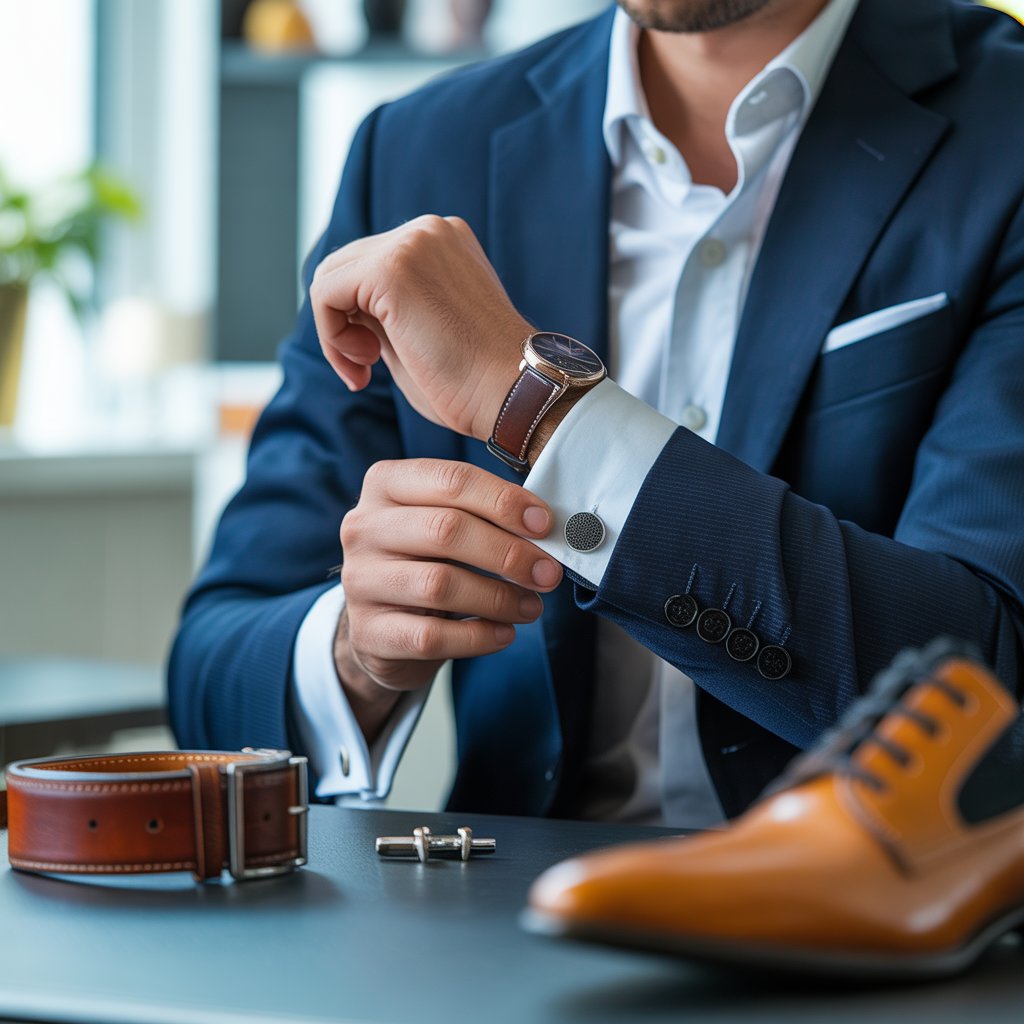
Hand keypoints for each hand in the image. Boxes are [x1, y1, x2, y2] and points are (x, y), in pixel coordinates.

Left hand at [310, 215, 530, 440]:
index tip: (373, 364)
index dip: (355, 318)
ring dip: (334, 332)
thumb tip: (339, 308)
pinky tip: (365, 365)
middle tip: (365, 371)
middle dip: (341, 323)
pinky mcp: (392, 267)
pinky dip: (331, 336)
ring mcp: (412, 243)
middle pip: (344, 265)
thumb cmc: (474, 382)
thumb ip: (382, 310)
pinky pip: (325, 292)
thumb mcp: (420, 332)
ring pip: (330, 276)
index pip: (368, 265)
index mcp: (442, 241)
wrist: (514, 394)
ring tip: (366, 369)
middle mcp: (429, 230)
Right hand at [335, 458, 562, 740]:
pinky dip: (478, 637)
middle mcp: (364, 527)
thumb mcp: (445, 522)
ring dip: (498, 597)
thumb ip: (485, 514)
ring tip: (531, 606)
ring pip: (439, 585)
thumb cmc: (428, 560)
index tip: (544, 524)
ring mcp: (360, 580)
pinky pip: (432, 636)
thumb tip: (546, 525)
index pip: (452, 480)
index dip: (504, 501)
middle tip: (548, 573)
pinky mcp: (368, 632)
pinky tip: (504, 633)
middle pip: (445, 530)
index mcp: (386, 484)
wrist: (384, 624)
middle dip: (508, 553)